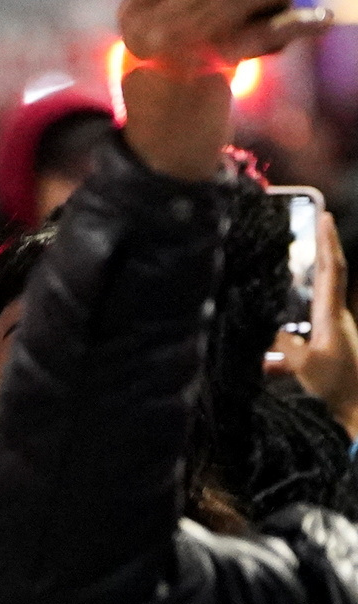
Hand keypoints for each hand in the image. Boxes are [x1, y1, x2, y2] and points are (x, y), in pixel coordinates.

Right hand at [120, 0, 333, 77]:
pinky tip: (324, 16)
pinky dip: (297, 27)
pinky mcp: (228, 57)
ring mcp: (201, 38)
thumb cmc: (158, 35)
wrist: (164, 94)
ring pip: (250, 1)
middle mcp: (170, 19)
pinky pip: (267, 39)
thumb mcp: (141, 5)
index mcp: (143, 1)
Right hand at [269, 209, 357, 438]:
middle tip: (317, 222)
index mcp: (332, 316)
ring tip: (291, 272)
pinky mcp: (329, 348)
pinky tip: (267, 352)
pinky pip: (307, 328)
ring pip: (317, 301)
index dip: (327, 243)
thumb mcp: (306, 366)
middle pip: (329, 276)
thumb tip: (265, 326)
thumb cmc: (338, 388)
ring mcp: (335, 333)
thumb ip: (284, 345)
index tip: (325, 215)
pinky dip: (290, 329)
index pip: (331, 270)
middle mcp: (337, 319)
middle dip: (322, 249)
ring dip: (306, 285)